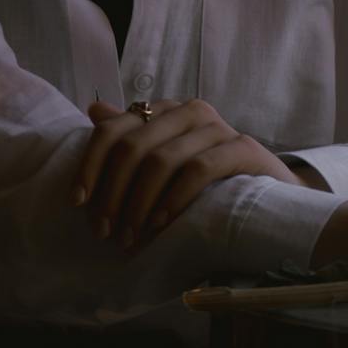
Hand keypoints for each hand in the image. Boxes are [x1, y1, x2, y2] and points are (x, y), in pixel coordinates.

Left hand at [77, 98, 307, 253]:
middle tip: (105, 232)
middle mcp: (189, 111)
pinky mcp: (242, 148)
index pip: (112, 130)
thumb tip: (93, 110)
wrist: (270, 194)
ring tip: (128, 238)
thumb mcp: (165, 159)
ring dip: (138, 205)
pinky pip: (199, 170)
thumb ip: (131, 135)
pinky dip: (173, 200)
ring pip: (162, 160)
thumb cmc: (209, 180)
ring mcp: (218, 127)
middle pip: (133, 146)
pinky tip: (160, 224)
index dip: (89, 166)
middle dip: (112, 193)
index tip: (77, 203)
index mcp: (165, 111)